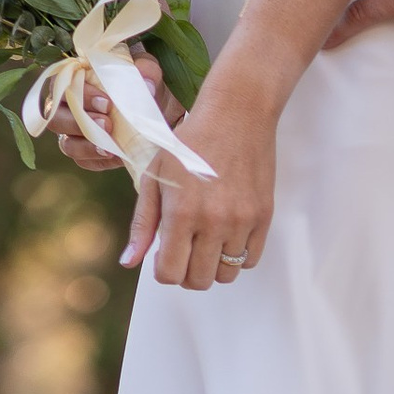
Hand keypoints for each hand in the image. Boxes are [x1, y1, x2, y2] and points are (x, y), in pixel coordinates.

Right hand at [50, 50, 182, 171]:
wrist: (157, 109)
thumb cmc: (142, 81)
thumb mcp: (148, 69)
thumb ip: (146, 70)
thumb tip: (147, 87)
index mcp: (75, 77)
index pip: (61, 84)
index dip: (80, 95)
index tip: (107, 103)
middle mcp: (66, 105)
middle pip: (55, 117)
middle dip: (79, 122)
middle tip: (108, 124)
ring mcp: (73, 131)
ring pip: (66, 143)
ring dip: (86, 146)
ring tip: (109, 146)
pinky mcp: (85, 152)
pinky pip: (82, 160)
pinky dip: (97, 159)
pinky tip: (115, 156)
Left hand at [122, 92, 273, 289]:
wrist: (237, 113)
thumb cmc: (190, 142)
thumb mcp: (156, 177)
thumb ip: (143, 223)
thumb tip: (130, 262)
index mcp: (181, 213)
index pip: (170, 274)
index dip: (163, 269)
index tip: (164, 254)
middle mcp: (213, 222)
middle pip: (198, 281)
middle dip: (185, 272)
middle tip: (184, 248)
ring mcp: (242, 221)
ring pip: (226, 274)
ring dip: (212, 264)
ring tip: (206, 238)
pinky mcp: (264, 216)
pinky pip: (250, 260)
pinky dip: (237, 255)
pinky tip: (227, 233)